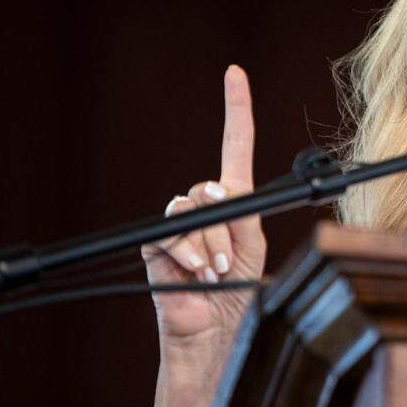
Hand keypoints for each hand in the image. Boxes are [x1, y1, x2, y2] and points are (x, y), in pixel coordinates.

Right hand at [142, 64, 266, 341]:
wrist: (214, 333)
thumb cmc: (239, 292)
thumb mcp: (251, 247)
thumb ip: (237, 214)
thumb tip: (215, 189)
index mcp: (234, 203)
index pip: (235, 146)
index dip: (236, 108)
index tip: (235, 73)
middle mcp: (203, 207)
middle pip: (211, 188)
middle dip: (226, 227)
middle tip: (230, 261)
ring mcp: (178, 226)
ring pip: (191, 210)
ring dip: (209, 245)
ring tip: (215, 273)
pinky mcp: (155, 245)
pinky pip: (169, 232)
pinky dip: (187, 252)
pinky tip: (196, 273)